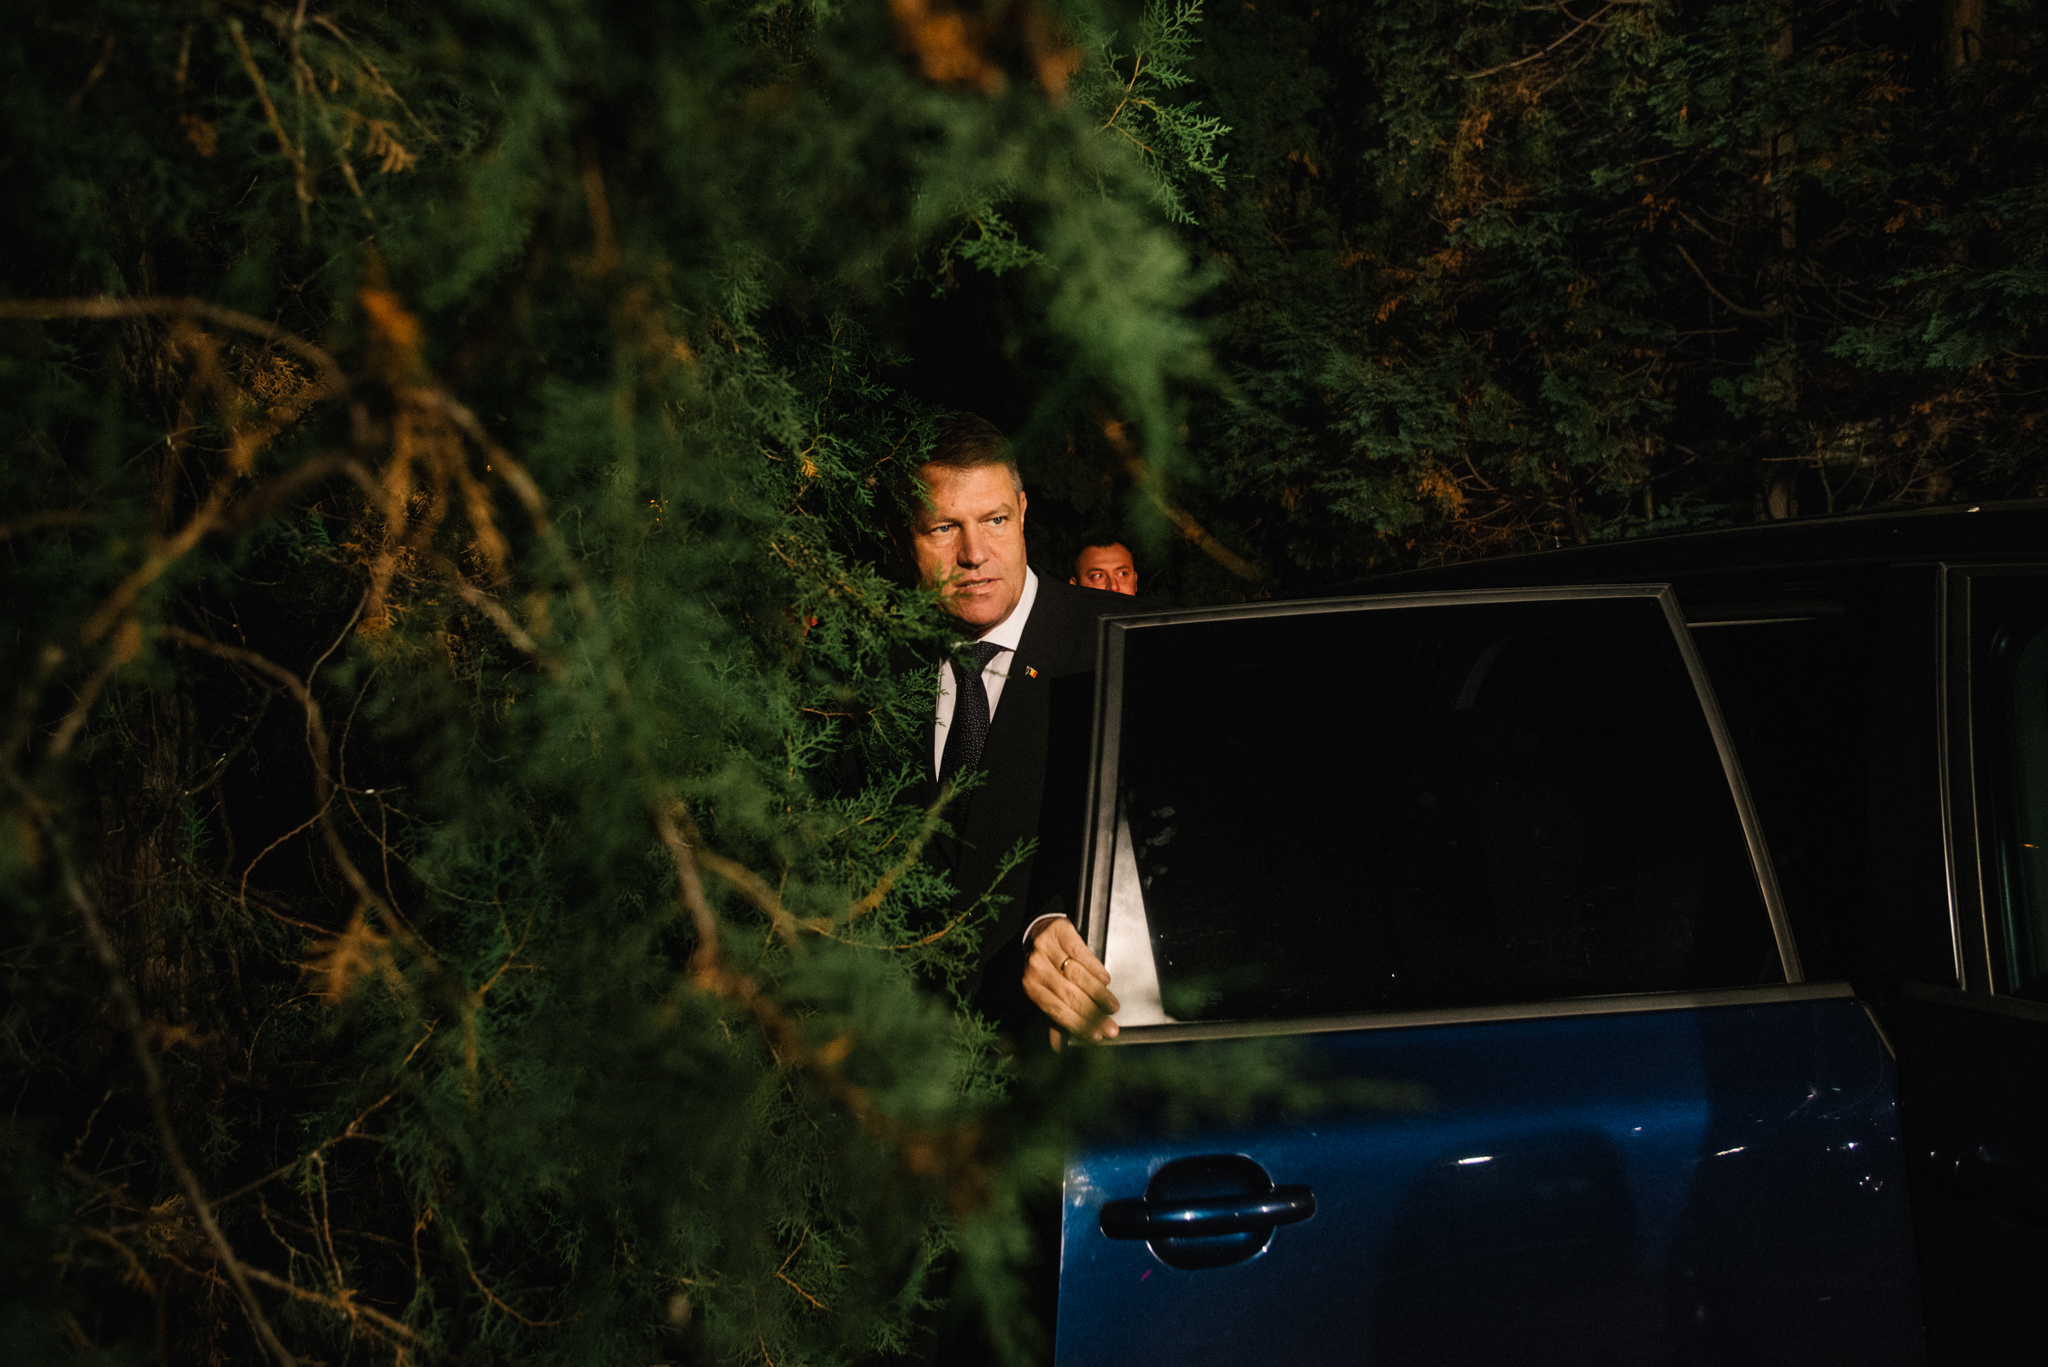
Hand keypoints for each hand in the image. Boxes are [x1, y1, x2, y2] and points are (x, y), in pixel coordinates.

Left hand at [1024, 916, 1118, 1042]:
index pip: (1057, 1011)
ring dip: (1098, 994)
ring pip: (1077, 976)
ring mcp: (1047, 949)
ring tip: (1113, 1007)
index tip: (1097, 1036)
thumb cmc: (1045, 967)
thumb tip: (1059, 1048)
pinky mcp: (1061, 931)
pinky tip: (1106, 980)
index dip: (1078, 1025)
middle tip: (1112, 1027)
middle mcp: (1036, 968)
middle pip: (1069, 996)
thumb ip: (1054, 1018)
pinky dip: (1095, 968)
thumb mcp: (1046, 991)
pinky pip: (1081, 953)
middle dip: (1093, 1015)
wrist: (1039, 930)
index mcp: (1031, 988)